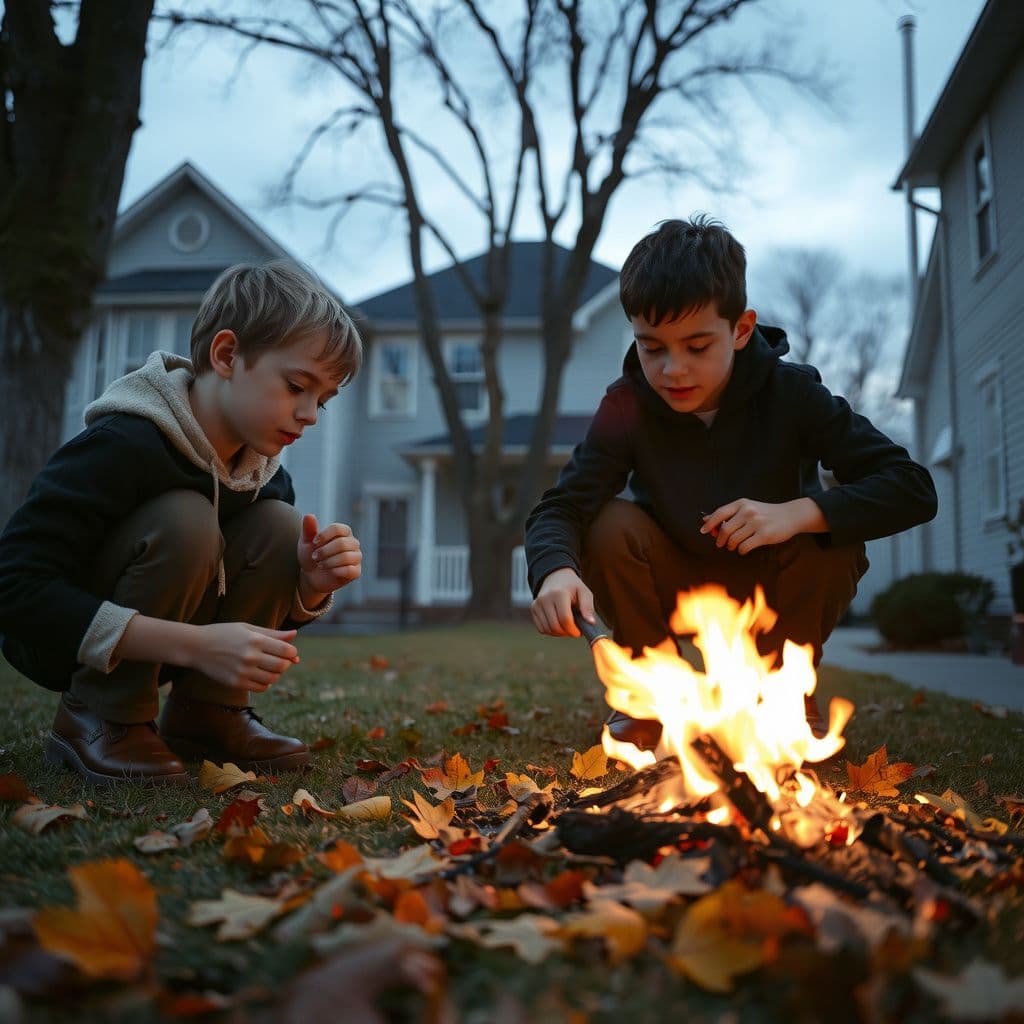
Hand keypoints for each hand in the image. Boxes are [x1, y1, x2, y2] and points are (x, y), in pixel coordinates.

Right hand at [188, 623, 298, 693]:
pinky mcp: (236, 683)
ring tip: (268, 666)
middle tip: (280, 660)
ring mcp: (243, 672)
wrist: (196, 647)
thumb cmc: (224, 633)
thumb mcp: (248, 628)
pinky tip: (260, 674)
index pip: (286, 650)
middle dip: (286, 664)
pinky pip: (261, 687)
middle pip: (282, 666)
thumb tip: (295, 634)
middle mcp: (250, 656)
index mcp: (255, 640)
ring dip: (276, 674)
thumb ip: (273, 633)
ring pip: (273, 679)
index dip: (292, 652)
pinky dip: (266, 683)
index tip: (288, 651)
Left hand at [297, 514, 361, 596]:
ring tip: (320, 565)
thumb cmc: (311, 556)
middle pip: (342, 543)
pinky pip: (349, 570)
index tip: (313, 542)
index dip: (324, 535)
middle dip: (324, 551)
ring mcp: (356, 557)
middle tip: (314, 557)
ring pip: (346, 557)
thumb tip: (309, 515)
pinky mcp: (356, 571)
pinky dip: (336, 571)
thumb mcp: (306, 542)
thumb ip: (308, 529)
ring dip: (328, 562)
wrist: (312, 576)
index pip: (338, 528)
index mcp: (344, 532)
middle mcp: (353, 543)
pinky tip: (330, 571)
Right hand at [530, 567, 595, 637]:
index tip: (579, 632)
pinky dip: (550, 631)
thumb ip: (587, 607)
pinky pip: (541, 628)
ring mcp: (537, 604)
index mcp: (559, 594)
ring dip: (559, 633)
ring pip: (547, 629)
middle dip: (566, 632)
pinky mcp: (533, 609)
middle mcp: (545, 599)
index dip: (573, 630)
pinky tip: (558, 624)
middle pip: (555, 626)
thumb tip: (590, 622)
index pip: (565, 619)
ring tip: (566, 626)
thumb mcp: (584, 592)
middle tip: (574, 630)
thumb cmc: (572, 586)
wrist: (556, 576)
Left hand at [701, 497, 823, 554]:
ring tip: (734, 546)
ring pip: (734, 540)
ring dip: (731, 546)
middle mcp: (748, 511)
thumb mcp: (747, 508)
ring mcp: (757, 523)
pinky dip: (741, 550)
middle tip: (721, 544)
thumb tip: (706, 520)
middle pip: (725, 530)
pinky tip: (744, 549)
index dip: (709, 524)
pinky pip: (744, 547)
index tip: (703, 532)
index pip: (720, 513)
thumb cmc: (765, 513)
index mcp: (742, 503)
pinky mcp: (764, 535)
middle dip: (720, 540)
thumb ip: (728, 514)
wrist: (790, 515)